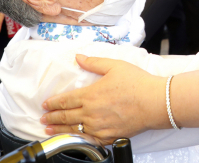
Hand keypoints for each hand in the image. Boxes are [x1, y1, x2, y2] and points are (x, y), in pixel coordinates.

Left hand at [41, 55, 160, 143]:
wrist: (154, 102)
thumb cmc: (138, 84)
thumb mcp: (115, 66)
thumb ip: (94, 63)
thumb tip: (79, 58)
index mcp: (90, 95)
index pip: (65, 100)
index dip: (53, 103)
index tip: (45, 104)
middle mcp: (91, 112)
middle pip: (65, 117)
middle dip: (51, 117)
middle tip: (43, 118)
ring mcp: (98, 126)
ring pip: (73, 130)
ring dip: (59, 130)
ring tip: (49, 130)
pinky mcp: (108, 136)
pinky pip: (88, 140)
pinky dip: (77, 139)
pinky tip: (73, 138)